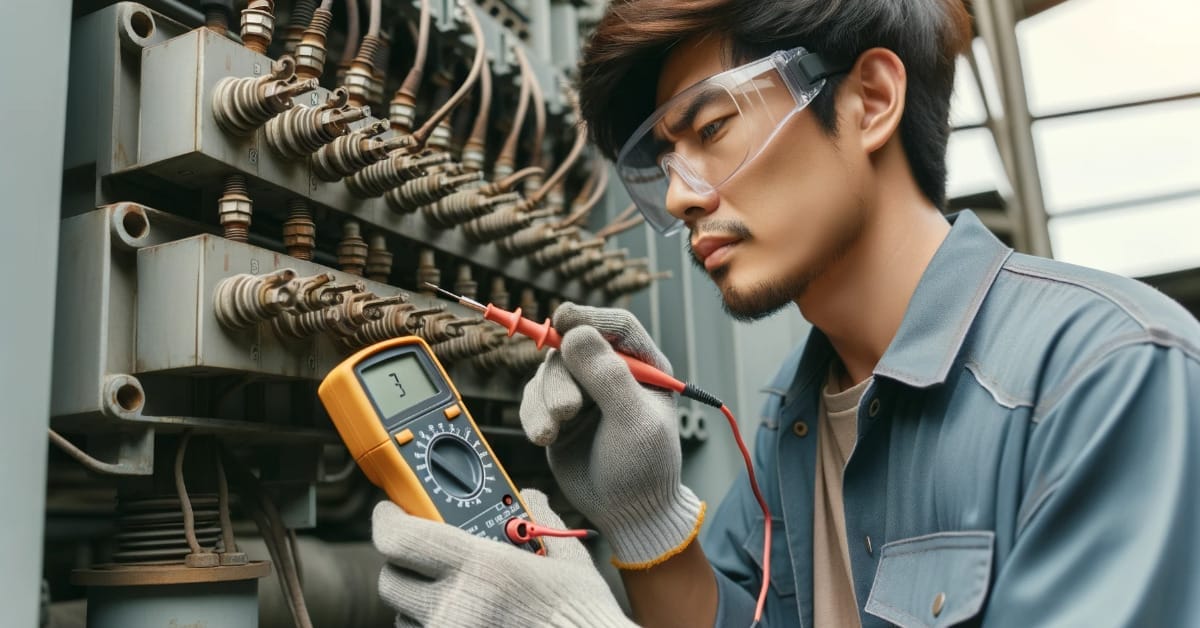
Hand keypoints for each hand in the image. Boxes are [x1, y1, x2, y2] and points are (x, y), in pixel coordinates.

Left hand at [372, 489, 632, 627]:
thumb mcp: (569, 563)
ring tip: (454, 594)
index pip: (399, 538)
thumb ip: (542, 523)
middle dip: (403, 563)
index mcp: (480, 567)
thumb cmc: (584, 616)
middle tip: (426, 555)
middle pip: (391, 579)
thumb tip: (530, 498)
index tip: (391, 511)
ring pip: (403, 617)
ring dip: (417, 602)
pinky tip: (465, 620)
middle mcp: (455, 607)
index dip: (387, 520)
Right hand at [520, 303, 703, 568]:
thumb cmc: (644, 467)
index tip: (563, 319)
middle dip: (562, 378)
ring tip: (552, 433)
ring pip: (547, 372)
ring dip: (544, 400)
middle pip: (571, 348)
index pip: (615, 325)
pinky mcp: (558, 413)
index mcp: (643, 366)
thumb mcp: (633, 421)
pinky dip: (532, 415)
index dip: (588, 317)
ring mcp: (582, 391)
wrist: (626, 513)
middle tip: (568, 411)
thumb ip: (607, 376)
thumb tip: (575, 332)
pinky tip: (543, 438)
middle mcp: (610, 372)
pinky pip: (532, 398)